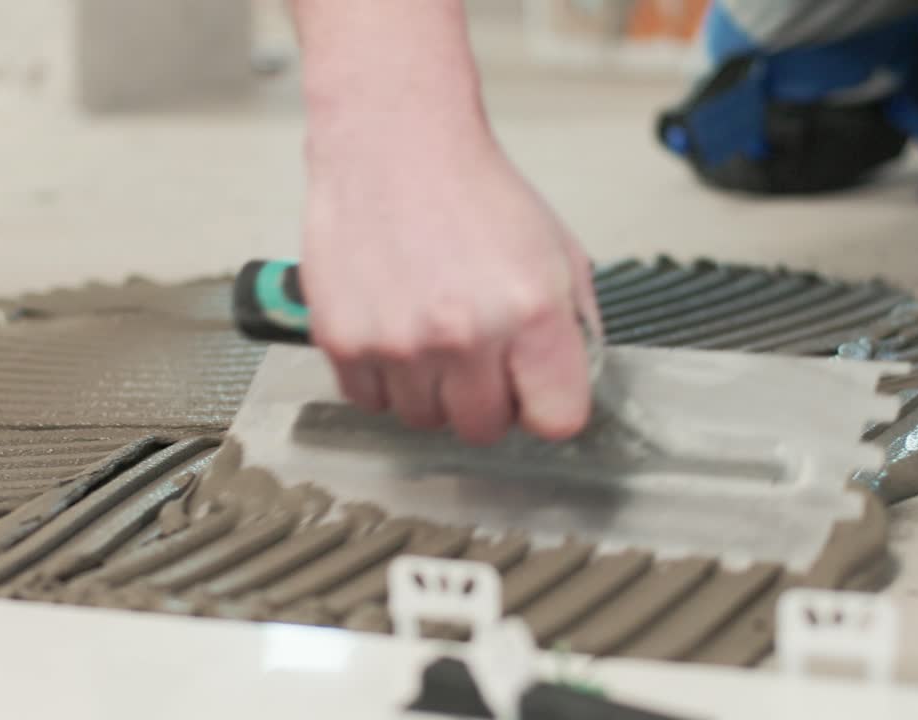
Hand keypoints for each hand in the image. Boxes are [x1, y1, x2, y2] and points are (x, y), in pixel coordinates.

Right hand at [300, 128, 601, 445]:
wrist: (391, 142)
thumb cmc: (471, 190)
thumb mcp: (557, 251)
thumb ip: (573, 326)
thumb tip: (571, 386)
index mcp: (531, 310)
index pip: (556, 421)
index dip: (544, 405)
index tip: (531, 389)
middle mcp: (465, 333)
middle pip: (483, 428)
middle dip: (483, 398)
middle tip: (474, 351)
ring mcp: (399, 343)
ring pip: (423, 420)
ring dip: (429, 389)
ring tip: (428, 329)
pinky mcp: (344, 341)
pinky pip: (370, 400)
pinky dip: (380, 377)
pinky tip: (392, 327)